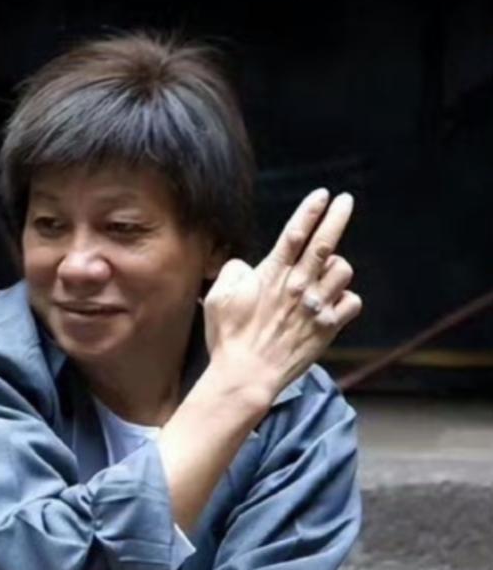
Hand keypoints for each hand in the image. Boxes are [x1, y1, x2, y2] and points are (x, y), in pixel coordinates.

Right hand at [203, 189, 361, 402]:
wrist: (247, 374)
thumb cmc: (229, 337)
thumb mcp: (218, 297)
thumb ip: (233, 271)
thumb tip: (247, 266)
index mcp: (272, 275)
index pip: (296, 233)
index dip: (311, 210)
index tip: (323, 195)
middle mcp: (298, 286)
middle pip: (325, 242)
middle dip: (337, 217)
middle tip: (346, 201)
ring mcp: (315, 306)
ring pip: (342, 270)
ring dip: (336, 268)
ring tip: (324, 274)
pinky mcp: (327, 328)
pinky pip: (352, 302)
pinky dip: (346, 300)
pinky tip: (333, 303)